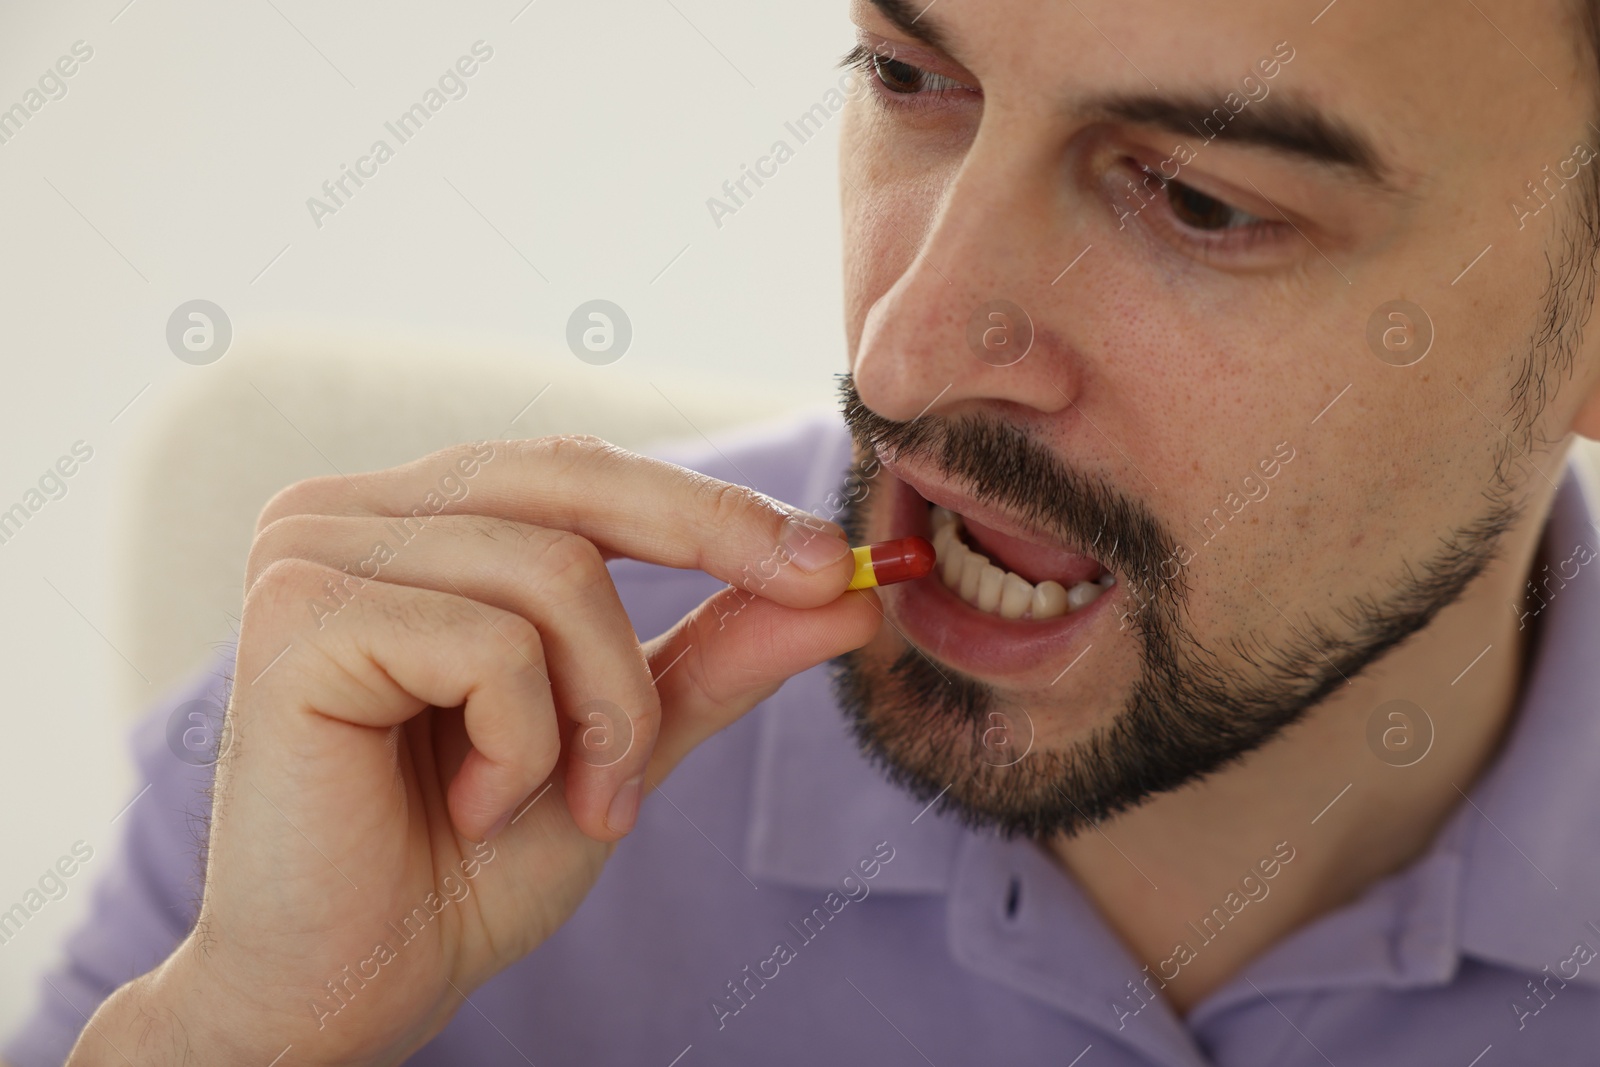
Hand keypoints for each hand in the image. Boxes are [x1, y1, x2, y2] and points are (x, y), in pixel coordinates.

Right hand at [67, 435, 878, 1066]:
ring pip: (557, 572)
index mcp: (415, 524)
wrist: (349, 992)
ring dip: (605, 711)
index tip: (832, 557)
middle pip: (575, 482)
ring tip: (572, 799)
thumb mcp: (620, 740)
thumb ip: (715, 655)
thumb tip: (844, 588)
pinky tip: (474, 809)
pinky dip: (525, 745)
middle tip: (818, 600)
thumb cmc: (465, 867)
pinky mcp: (296, 620)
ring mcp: (312, 557)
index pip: (581, 472)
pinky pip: (492, 647)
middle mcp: (350, 514)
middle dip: (711, 551)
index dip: (711, 506)